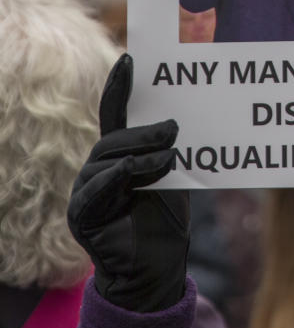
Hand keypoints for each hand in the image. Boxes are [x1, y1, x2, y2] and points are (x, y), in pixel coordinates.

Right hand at [67, 55, 188, 311]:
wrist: (157, 269)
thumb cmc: (165, 220)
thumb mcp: (171, 176)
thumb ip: (166, 149)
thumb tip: (175, 121)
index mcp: (118, 156)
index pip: (116, 115)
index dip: (121, 87)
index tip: (131, 58)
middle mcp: (97, 169)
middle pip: (115, 136)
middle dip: (145, 130)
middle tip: (175, 129)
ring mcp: (86, 190)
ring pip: (110, 157)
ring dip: (142, 152)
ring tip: (170, 154)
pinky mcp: (83, 213)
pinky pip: (102, 185)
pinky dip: (125, 174)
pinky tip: (145, 170)